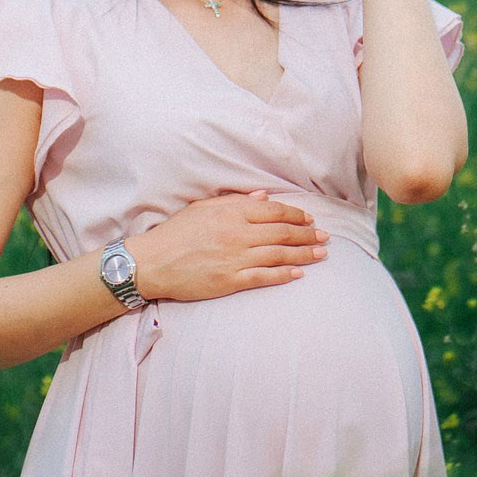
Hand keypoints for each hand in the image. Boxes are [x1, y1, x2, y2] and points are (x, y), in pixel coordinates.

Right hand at [125, 190, 330, 300]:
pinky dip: (284, 275)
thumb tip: (264, 197)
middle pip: (282, 232)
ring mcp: (235, 258)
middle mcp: (237, 233)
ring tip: (321, 254)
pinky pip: (264, 277)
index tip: (309, 219)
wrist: (152, 262)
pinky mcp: (229, 280)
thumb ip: (235, 201)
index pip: (274, 211)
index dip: (296, 215)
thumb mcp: (203, 208)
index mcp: (231, 212)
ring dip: (303, 254)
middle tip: (325, 237)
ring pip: (279, 255)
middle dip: (307, 234)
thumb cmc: (175, 233)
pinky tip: (299, 274)